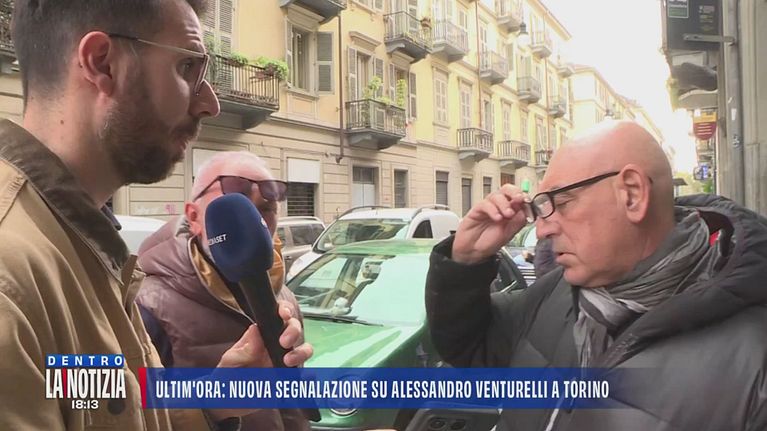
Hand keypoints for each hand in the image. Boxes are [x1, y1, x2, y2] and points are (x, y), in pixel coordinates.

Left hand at [208, 302, 313, 420]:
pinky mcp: (289, 379)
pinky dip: (309, 376)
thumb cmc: (228, 376)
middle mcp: (277, 345)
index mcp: (262, 335)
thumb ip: (244, 349)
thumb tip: (256, 330)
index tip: (283, 314)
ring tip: (288, 361)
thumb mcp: (230, 361)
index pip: (277, 316)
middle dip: (293, 331)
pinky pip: (305, 376)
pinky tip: (304, 378)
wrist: (229, 403)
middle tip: (284, 342)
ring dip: (301, 352)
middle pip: (295, 329)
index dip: (284, 310)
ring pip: (304, 350)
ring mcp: (285, 362)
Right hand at [452, 184, 528, 264]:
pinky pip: (485, 204)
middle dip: (515, 192)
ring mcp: (489, 207)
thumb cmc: (490, 242)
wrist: (473, 250)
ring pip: (497, 195)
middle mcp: (500, 206)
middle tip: (519, 199)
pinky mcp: (477, 209)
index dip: (525, 198)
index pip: (519, 197)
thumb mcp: (509, 234)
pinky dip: (493, 209)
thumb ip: (518, 222)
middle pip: (507, 190)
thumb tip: (525, 210)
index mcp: (511, 210)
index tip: (528, 203)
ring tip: (508, 214)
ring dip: (505, 204)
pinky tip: (497, 218)